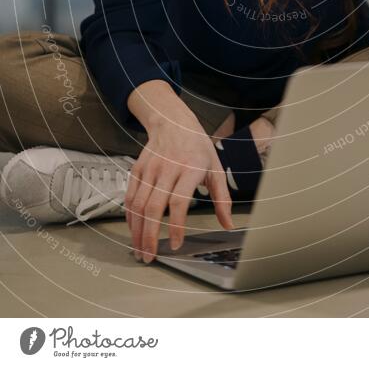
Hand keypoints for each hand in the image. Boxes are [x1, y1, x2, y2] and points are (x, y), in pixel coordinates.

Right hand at [124, 114, 233, 263]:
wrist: (173, 122)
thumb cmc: (197, 147)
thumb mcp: (216, 169)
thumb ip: (223, 199)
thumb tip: (228, 224)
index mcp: (189, 169)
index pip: (178, 202)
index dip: (175, 226)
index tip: (175, 245)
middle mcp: (167, 169)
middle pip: (153, 207)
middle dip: (149, 236)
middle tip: (150, 256)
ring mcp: (150, 169)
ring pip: (138, 205)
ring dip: (137, 231)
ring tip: (140, 250)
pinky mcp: (138, 170)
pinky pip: (130, 197)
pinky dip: (130, 216)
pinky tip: (133, 231)